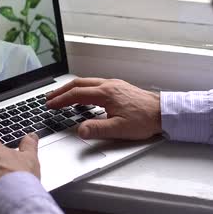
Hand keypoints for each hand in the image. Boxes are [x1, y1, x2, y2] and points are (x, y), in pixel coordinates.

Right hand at [46, 78, 161, 139]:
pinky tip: (84, 97)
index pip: (76, 94)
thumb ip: (97, 129)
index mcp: (106, 93)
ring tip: (62, 96)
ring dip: (72, 88)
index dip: (61, 100)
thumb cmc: (145, 119)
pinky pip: (95, 84)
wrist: (163, 112)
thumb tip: (80, 131)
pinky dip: (83, 89)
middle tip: (50, 97)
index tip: (50, 104)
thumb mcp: (119, 129)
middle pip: (79, 83)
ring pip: (87, 82)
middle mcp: (108, 85)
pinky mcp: (119, 87)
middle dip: (62, 91)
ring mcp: (114, 84)